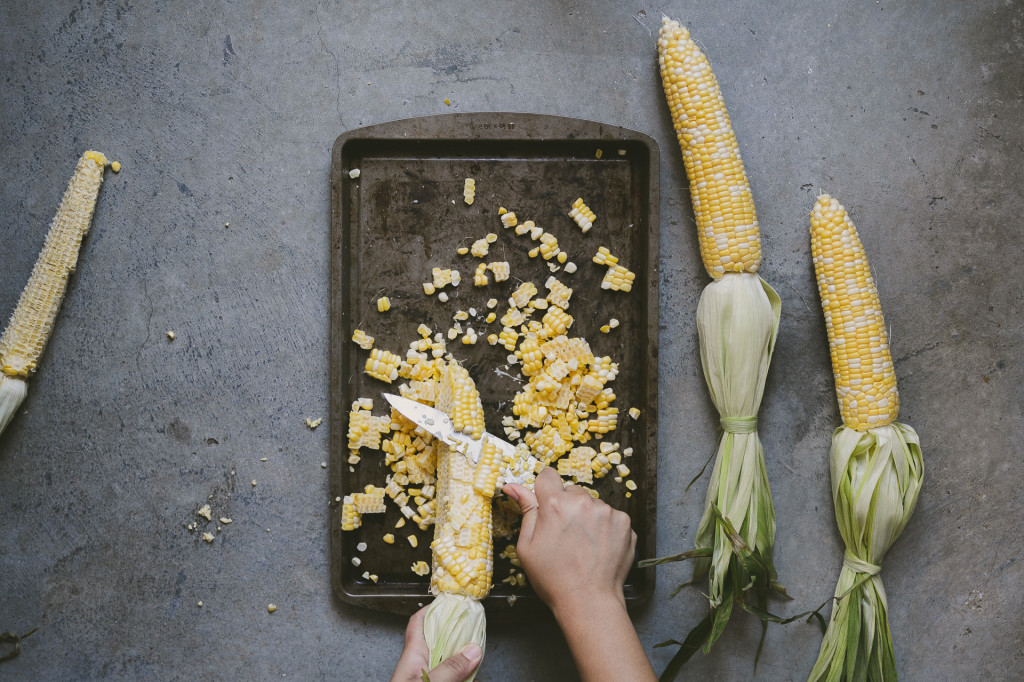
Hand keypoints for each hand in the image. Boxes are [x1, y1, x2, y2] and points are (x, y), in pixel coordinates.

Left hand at [390, 606, 481, 681]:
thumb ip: (449, 668)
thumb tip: (473, 651)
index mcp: (412, 656)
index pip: (419, 622)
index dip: (434, 608)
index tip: (451, 601)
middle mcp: (418, 665)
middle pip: (440, 641)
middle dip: (459, 636)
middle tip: (476, 632)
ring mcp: (426, 676)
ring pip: (449, 662)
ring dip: (465, 662)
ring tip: (478, 661)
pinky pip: (452, 678)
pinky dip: (464, 677)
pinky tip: (473, 679)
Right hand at [504, 468, 653, 681]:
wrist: (589, 602)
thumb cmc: (552, 578)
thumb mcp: (527, 546)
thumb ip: (525, 510)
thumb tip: (512, 486)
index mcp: (554, 504)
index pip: (547, 475)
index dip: (544, 490)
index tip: (546, 506)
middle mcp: (582, 501)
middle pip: (571, 491)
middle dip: (566, 506)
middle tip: (565, 534)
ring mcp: (607, 511)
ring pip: (591, 503)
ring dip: (586, 516)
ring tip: (583, 544)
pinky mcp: (625, 523)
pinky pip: (609, 516)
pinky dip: (604, 527)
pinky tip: (598, 547)